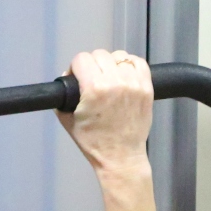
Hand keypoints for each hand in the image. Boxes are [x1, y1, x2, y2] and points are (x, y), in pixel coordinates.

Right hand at [57, 50, 154, 175]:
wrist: (121, 156)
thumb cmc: (95, 142)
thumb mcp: (68, 120)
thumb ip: (63, 95)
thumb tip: (67, 78)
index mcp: (94, 89)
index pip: (81, 59)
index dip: (75, 67)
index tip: (77, 76)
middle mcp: (116, 83)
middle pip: (99, 54)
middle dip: (92, 66)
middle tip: (91, 80)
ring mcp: (134, 85)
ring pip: (119, 56)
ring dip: (111, 65)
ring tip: (109, 79)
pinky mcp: (147, 89)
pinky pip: (138, 63)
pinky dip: (130, 65)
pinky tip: (124, 76)